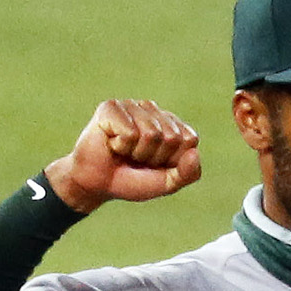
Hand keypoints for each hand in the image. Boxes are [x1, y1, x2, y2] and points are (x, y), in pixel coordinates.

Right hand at [47, 100, 200, 211]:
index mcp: (171, 124)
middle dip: (154, 158)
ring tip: (123, 152)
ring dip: (136, 153)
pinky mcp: (112, 107)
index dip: (172, 161)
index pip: (189, 140)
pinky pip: (130, 132)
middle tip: (135, 159)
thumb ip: (187, 174)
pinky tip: (111, 144)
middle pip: (171, 137)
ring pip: (151, 134)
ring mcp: (132, 105)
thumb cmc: (130, 180)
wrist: (95, 185)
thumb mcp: (166, 184)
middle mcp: (153, 110)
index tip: (154, 165)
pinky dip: (121, 147)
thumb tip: (195, 153)